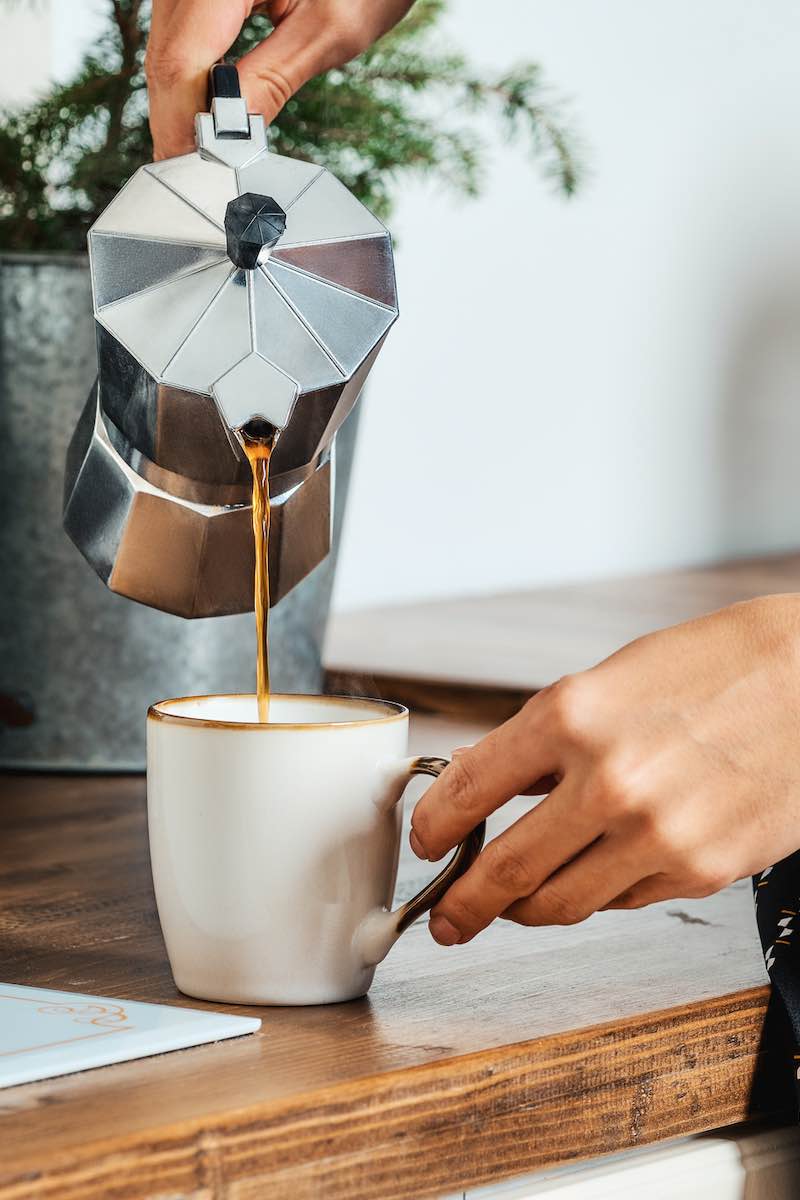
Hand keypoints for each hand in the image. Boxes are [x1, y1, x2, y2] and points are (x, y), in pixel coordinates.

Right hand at [146, 0, 414, 159]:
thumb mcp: (329, 28)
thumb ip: (272, 81)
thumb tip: (231, 138)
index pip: (180, 62)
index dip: (182, 127)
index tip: (194, 176)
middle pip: (166, 57)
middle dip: (178, 123)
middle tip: (197, 179)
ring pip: (166, 48)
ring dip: (181, 105)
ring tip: (204, 154)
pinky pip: (179, 34)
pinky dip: (191, 77)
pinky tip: (210, 111)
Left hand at [410, 596, 799, 944]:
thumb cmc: (709, 669)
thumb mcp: (607, 682)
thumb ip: (544, 741)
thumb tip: (488, 788)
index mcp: (570, 716)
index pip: (467, 790)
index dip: (432, 828)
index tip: (425, 844)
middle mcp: (608, 781)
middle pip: (506, 871)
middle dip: (463, 905)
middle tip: (446, 920)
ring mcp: (656, 835)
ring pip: (561, 904)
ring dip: (524, 912)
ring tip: (510, 908)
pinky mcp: (699, 871)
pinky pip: (623, 901)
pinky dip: (597, 893)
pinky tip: (596, 873)